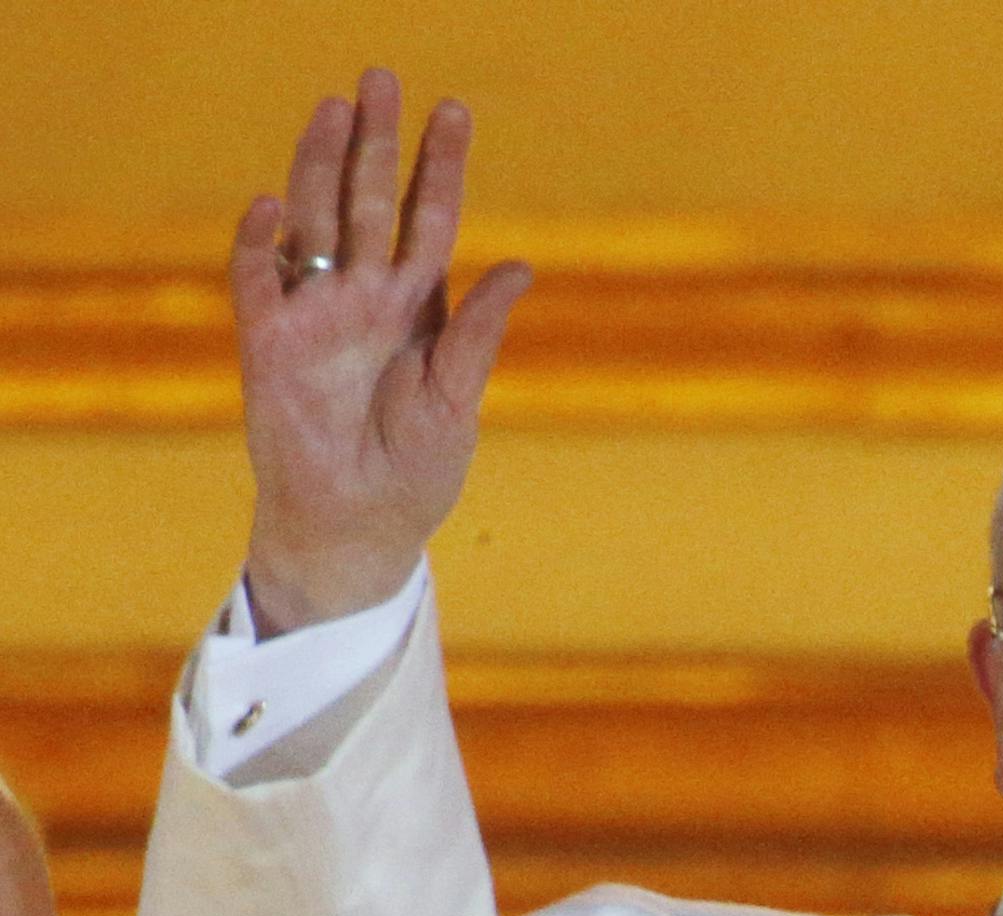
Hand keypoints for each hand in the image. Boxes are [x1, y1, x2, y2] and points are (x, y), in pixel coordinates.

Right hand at [234, 68, 530, 632]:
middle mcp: (365, 297)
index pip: (430, 219)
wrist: (362, 526)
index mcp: (419, 308)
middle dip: (377, 142)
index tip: (454, 111)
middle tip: (383, 79)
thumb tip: (520, 266)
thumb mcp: (459, 399)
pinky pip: (259, 280)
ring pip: (316, 222)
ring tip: (334, 109)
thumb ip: (479, 333)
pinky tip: (275, 204)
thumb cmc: (416, 470)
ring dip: (321, 167)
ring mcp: (315, 315)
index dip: (439, 167)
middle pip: (370, 203)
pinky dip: (263, 244)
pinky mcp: (269, 344)